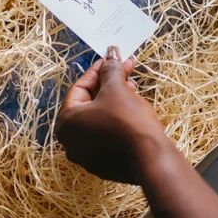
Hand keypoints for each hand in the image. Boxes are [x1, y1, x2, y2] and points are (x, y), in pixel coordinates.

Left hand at [55, 46, 173, 183]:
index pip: (79, 88)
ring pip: (99, 120)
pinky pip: (107, 135)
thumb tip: (110, 52)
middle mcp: (71, 142)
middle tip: (126, 70)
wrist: (150, 159)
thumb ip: (110, 69)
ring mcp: (87, 156)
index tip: (112, 59)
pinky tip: (133, 109)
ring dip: (114, 100)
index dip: (98, 71)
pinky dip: (117, 120)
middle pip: (89, 104)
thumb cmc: (127, 120)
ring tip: (133, 88)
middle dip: (108, 85)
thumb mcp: (117, 89)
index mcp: (66, 123)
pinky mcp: (105, 165)